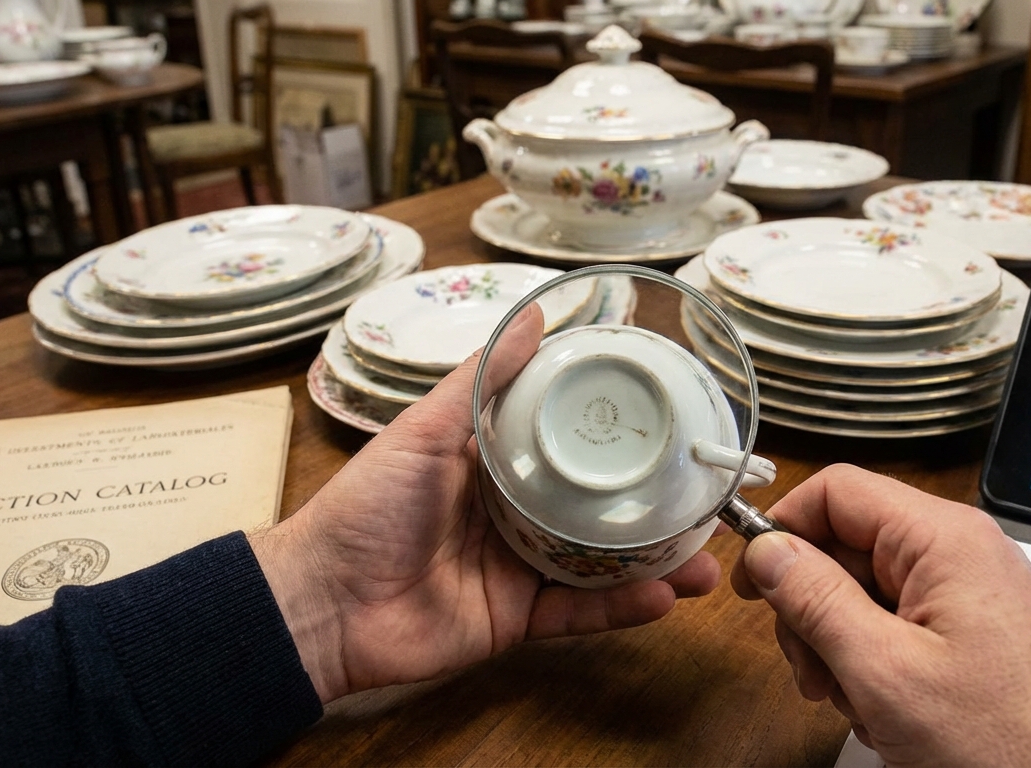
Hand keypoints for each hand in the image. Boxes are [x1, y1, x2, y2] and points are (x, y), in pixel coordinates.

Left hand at [252, 305, 720, 702]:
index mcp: (497, 462)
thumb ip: (483, 380)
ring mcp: (521, 568)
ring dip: (656, 562)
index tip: (672, 422)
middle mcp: (517, 512)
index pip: (570, 442)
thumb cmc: (365, 506)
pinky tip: (665, 597)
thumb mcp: (425, 430)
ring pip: (603, 564)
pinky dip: (622, 609)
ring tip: (708, 558)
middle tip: (708, 498)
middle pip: (599, 507)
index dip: (618, 435)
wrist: (322, 603)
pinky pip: (580, 614)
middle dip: (655, 506)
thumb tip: (537, 312)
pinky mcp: (518, 619)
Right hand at [731, 465, 1030, 767]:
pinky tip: (886, 711)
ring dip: (840, 646)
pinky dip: (876, 664)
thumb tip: (767, 549)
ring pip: (867, 591)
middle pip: (847, 545)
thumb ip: (816, 601)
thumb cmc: (1004, 743)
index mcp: (943, 539)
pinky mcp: (976, 630)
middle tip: (811, 672)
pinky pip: (900, 624)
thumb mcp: (883, 671)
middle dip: (813, 609)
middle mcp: (961, 552)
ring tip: (856, 703)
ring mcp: (971, 592)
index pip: (838, 489)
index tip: (754, 581)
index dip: (784, 529)